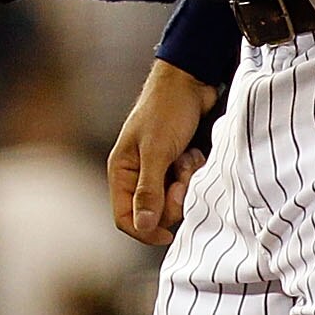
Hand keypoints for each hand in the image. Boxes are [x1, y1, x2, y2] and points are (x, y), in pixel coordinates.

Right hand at [110, 60, 214, 244]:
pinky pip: (186, 184)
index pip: (124, 218)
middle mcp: (136, 173)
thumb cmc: (167, 110)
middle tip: (182, 178)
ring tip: (188, 157)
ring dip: (185, 182)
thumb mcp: (156, 151)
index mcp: (121, 171)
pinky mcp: (176, 162)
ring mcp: (157, 168)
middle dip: (172, 199)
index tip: (169, 233)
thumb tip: (142, 227)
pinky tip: (193, 152)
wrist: (190, 81)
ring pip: (173, 198)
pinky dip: (193, 172)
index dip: (144, 230)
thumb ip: (148, 190)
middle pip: (153, 212)